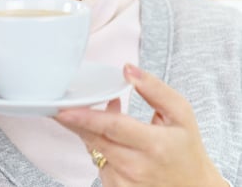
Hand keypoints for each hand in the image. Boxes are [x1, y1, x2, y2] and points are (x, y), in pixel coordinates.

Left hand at [55, 64, 226, 186]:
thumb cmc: (185, 149)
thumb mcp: (181, 115)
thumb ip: (155, 89)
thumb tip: (128, 69)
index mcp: (154, 145)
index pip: (113, 128)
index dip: (86, 117)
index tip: (64, 110)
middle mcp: (136, 166)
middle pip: (95, 138)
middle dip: (74, 121)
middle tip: (59, 106)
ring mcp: (124, 181)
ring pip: (93, 149)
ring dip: (87, 130)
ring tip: (93, 115)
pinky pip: (97, 160)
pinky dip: (96, 145)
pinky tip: (107, 137)